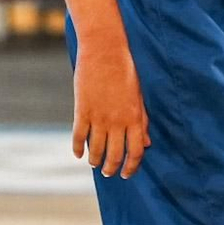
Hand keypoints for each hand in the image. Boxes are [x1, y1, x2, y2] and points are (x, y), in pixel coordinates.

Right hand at [72, 39, 148, 178]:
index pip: (135, 151)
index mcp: (134, 117)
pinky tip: (78, 154)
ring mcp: (99, 116)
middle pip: (115, 155)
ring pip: (96, 149)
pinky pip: (79, 136)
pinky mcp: (82, 110)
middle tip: (108, 172)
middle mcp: (117, 121)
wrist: (105, 50)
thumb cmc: (125, 71)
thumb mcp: (139, 96)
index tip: (126, 174)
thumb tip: (146, 143)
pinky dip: (78, 148)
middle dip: (111, 167)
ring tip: (94, 164)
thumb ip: (142, 121)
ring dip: (95, 161)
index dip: (131, 166)